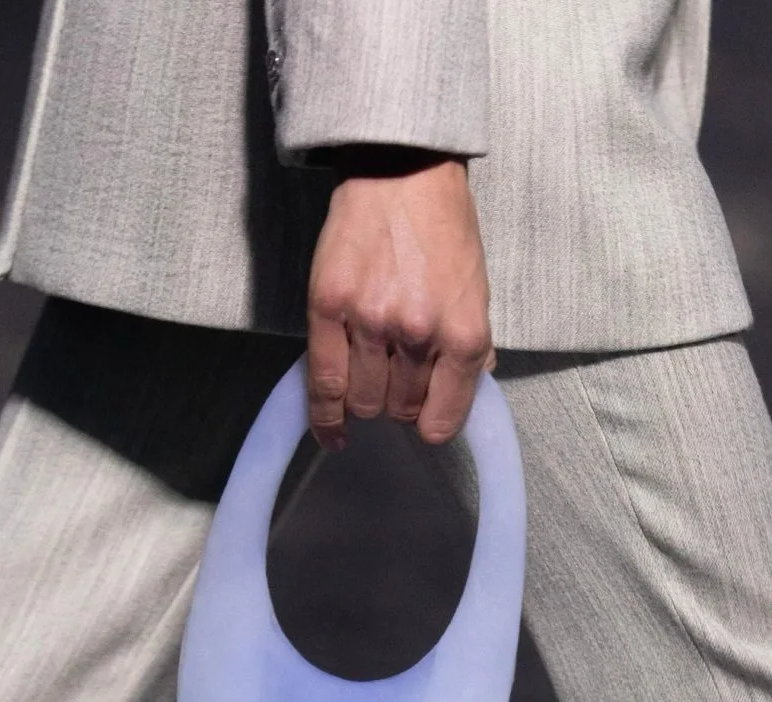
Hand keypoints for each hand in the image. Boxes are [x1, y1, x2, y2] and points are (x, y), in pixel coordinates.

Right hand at [306, 145, 494, 451]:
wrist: (401, 173)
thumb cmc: (442, 229)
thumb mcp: (475, 289)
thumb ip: (471, 346)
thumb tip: (465, 390)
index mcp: (463, 333)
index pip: (443, 418)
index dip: (432, 422)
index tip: (424, 417)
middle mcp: (418, 334)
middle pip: (400, 409)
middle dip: (398, 401)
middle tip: (395, 374)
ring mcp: (370, 322)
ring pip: (363, 401)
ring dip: (366, 397)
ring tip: (368, 374)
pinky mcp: (329, 308)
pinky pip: (323, 384)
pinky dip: (325, 417)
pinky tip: (332, 431)